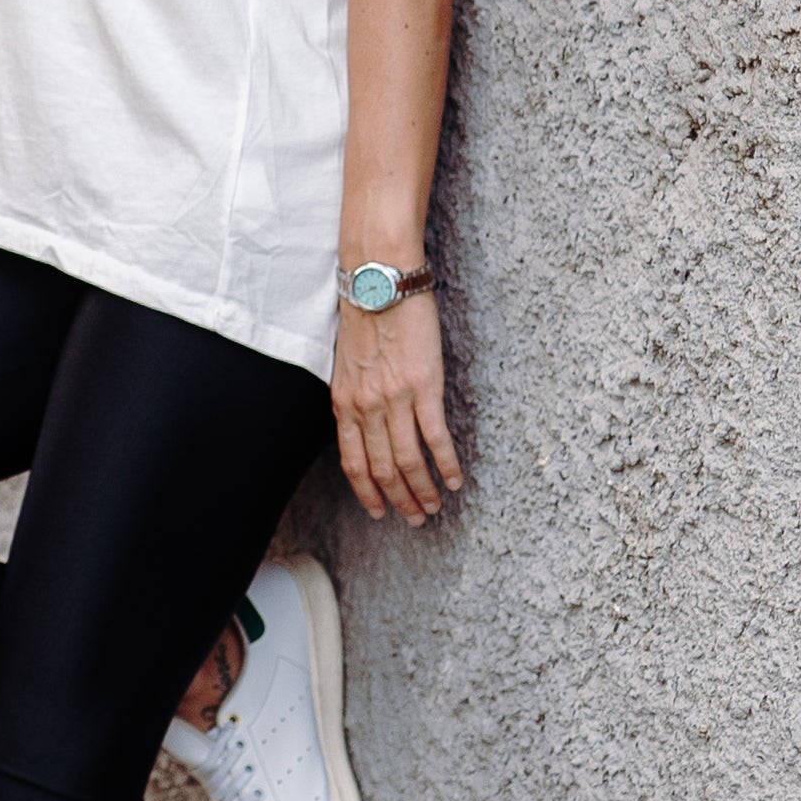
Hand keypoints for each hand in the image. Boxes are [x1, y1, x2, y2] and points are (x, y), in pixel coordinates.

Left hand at [331, 290, 462, 525]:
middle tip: (414, 519)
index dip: (367, 493)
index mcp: (344, 403)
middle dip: (399, 500)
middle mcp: (365, 408)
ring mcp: (394, 400)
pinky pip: (435, 438)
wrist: (379, 281)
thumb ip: (354, 396)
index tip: (379, 511)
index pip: (353, 463)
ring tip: (435, 506)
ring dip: (423, 491)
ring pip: (408, 462)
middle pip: (382, 470)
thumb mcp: (346, 363)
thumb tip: (363, 420)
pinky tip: (456, 480)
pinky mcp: (424, 387)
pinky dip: (447, 464)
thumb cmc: (365, 315)